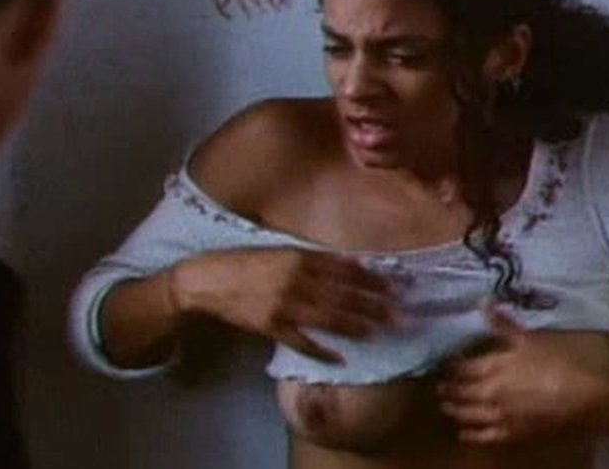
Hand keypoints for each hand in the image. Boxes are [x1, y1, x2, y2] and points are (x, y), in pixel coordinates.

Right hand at [172, 247, 396, 362]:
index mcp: (300, 257)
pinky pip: (302, 342)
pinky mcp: (271, 327)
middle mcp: (296, 280)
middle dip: (374, 306)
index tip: (396, 286)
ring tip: (379, 332)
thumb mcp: (282, 250)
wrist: (208, 281)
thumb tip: (354, 263)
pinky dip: (322, 351)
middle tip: (400, 315)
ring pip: (328, 318)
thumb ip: (315, 258)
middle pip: (343, 295)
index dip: (373, 279)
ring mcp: (284, 306)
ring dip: (356, 326)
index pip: (345, 270)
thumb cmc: (247, 262)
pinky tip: (342, 358)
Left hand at [437, 304, 608, 444]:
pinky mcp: (510, 435)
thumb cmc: (556, 363)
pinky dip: (470, 435)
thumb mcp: (528, 339)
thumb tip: (482, 302)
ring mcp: (498, 416)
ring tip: (445, 406)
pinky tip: (464, 433)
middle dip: (447, 389)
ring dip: (453, 410)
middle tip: (438, 386)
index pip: (462, 368)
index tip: (444, 364)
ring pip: (467, 415)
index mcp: (492, 368)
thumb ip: (503, 324)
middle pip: (460, 392)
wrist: (581, 397)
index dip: (451, 366)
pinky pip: (483, 437)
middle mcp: (489, 393)